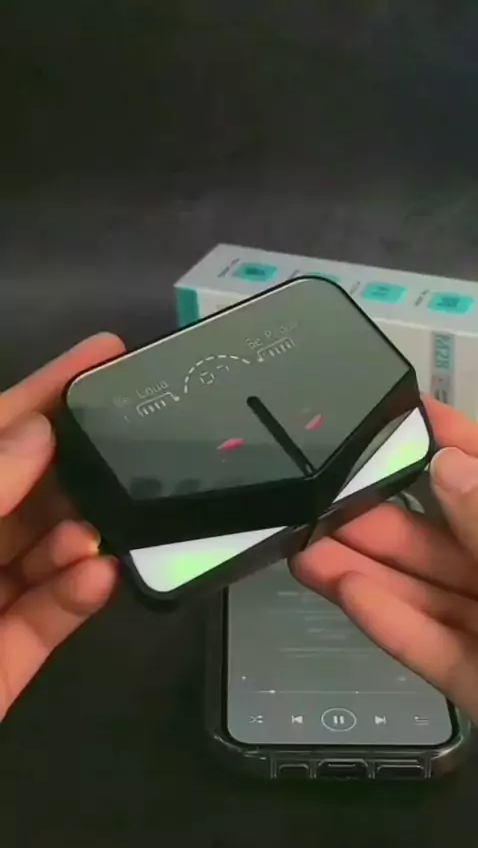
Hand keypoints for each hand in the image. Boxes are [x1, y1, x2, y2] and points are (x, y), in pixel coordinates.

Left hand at [0, 333, 125, 718]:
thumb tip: (39, 433)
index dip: (43, 391)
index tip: (104, 354)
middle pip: (27, 490)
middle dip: (78, 470)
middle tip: (133, 449)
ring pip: (43, 555)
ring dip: (76, 540)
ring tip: (97, 531)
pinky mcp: (3, 663)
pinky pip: (45, 623)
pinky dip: (75, 599)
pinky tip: (98, 577)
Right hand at [292, 397, 477, 723]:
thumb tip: (445, 462)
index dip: (441, 435)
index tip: (386, 409)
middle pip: (436, 535)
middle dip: (372, 516)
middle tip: (312, 498)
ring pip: (421, 591)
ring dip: (361, 570)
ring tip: (300, 550)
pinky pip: (430, 648)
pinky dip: (388, 623)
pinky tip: (345, 594)